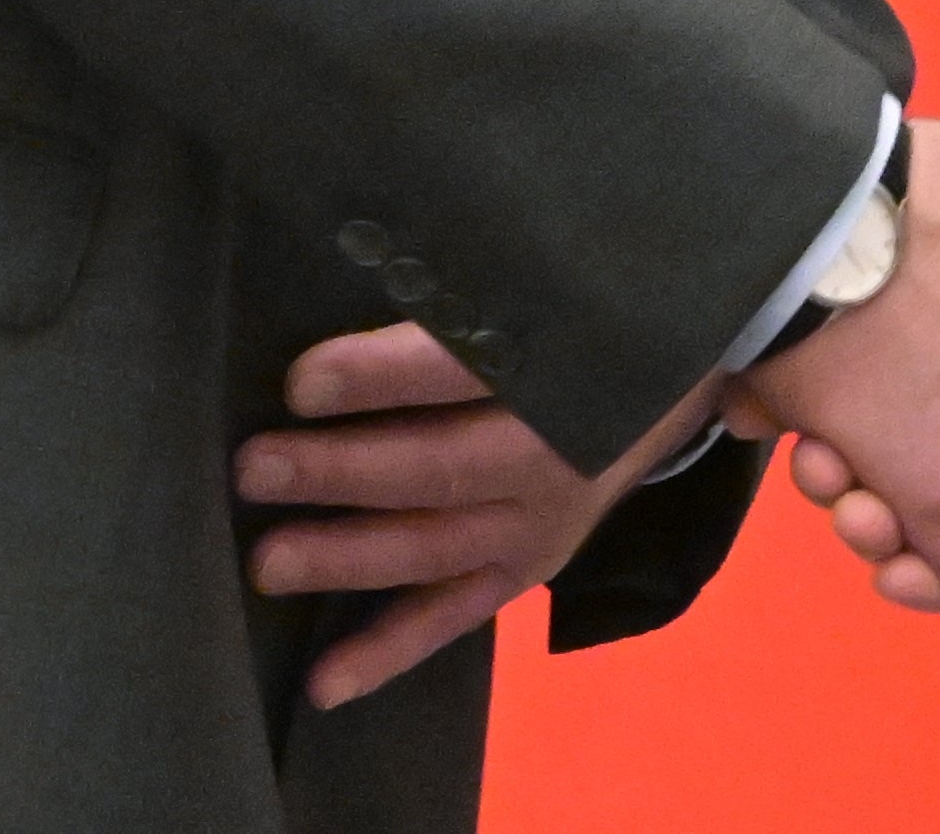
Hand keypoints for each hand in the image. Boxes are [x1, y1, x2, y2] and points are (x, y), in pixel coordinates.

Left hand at [238, 323, 713, 708]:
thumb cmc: (587, 312)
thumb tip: (357, 256)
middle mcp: (557, 459)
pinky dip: (391, 652)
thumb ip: (476, 287)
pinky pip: (454, 617)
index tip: (301, 380)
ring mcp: (541, 525)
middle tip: (255, 468)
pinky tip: (325, 684)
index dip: (384, 378)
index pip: (465, 372)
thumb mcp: (556, 282)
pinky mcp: (526, 569)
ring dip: (350, 558)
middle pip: (440, 469)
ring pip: (437, 547)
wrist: (683, 375)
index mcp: (566, 369)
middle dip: (343, 472)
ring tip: (269, 562)